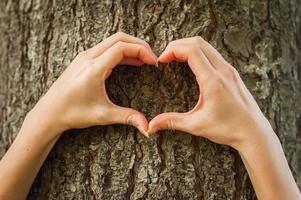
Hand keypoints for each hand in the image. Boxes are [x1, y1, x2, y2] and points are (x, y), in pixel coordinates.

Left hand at [29, 32, 156, 136]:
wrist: (49, 112)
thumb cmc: (73, 113)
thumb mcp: (102, 116)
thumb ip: (127, 117)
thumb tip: (147, 127)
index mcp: (93, 68)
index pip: (122, 47)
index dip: (141, 51)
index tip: (153, 62)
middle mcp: (88, 57)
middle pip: (119, 38)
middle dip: (139, 44)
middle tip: (152, 57)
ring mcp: (84, 56)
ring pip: (112, 41)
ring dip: (130, 46)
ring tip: (144, 60)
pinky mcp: (83, 59)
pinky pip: (106, 48)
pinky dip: (121, 51)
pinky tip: (130, 62)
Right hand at [148, 36, 274, 149]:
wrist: (254, 132)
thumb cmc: (228, 129)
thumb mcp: (196, 125)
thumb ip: (172, 122)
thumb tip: (151, 126)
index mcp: (213, 81)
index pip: (191, 51)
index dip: (172, 50)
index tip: (161, 60)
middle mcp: (223, 71)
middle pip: (198, 43)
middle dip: (177, 45)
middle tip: (165, 57)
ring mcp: (229, 70)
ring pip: (207, 46)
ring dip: (188, 47)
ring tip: (175, 58)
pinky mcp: (232, 73)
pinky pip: (213, 53)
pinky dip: (198, 52)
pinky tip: (191, 64)